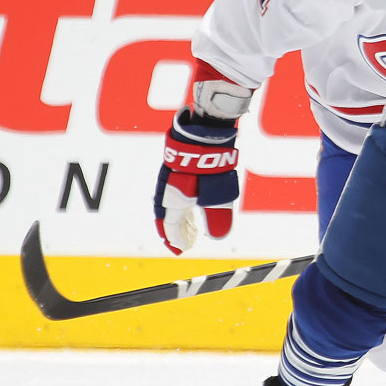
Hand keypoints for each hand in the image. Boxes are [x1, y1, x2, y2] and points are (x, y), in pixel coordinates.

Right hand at [153, 108, 239, 253]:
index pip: (171, 227)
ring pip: (169, 202)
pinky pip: (174, 190)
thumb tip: (219, 236)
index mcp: (173, 201)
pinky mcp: (178, 166)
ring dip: (176, 217)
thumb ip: (218, 218)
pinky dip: (180, 202)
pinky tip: (189, 202)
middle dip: (173, 231)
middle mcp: (167, 190)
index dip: (177, 240)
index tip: (183, 249)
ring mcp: (170, 177)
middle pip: (166, 217)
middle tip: (179, 243)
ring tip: (187, 226)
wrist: (205, 136)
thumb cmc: (210, 169)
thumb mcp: (219, 197)